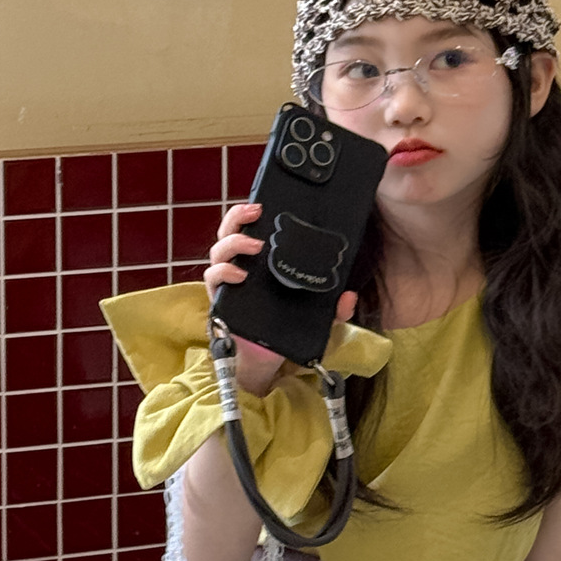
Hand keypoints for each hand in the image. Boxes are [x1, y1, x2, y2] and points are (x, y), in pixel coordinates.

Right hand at [204, 203, 356, 395]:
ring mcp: (229, 281)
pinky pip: (212, 278)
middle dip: (239, 215)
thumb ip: (334, 306)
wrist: (268, 358)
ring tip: (254, 246)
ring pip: (219, 250)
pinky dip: (223, 272)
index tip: (266, 201)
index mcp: (263, 260)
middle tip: (257, 211)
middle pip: (231, 230)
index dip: (253, 210)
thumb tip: (348, 297)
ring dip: (234, 242)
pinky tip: (240, 275)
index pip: (253, 227)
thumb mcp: (318, 315)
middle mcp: (242, 265)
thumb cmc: (288, 328)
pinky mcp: (220, 299)